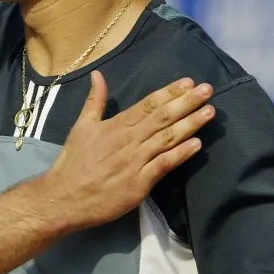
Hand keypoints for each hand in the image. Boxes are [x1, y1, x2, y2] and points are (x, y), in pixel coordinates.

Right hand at [45, 71, 213, 231]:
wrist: (64, 197)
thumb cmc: (73, 162)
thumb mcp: (81, 127)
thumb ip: (94, 101)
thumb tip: (98, 75)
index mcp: (114, 125)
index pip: (147, 104)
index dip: (169, 92)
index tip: (188, 82)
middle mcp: (128, 140)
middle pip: (162, 118)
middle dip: (186, 102)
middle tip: (208, 90)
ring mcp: (135, 162)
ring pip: (167, 138)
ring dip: (190, 124)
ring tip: (210, 112)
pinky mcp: (139, 183)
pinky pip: (164, 165)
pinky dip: (181, 154)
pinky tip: (197, 145)